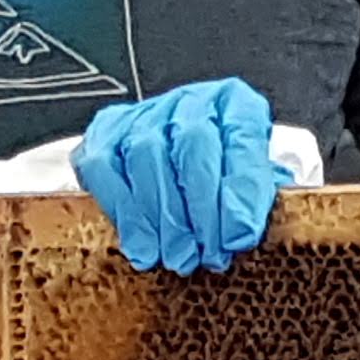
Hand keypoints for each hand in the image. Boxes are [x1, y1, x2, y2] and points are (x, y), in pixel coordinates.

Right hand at [79, 78, 290, 275]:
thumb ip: (255, 199)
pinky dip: (126, 214)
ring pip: (147, 155)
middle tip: (209, 254)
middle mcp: (189, 101)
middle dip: (203, 208)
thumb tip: (244, 232)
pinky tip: (143, 247)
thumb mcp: (251, 183)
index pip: (242, 134)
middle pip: (193, 142)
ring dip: (164, 217)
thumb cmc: (220, 178)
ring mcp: (143, 114)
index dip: (242, 188)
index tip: (241, 234)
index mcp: (234, 103)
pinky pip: (104, 168)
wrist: (174, 162)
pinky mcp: (105, 134)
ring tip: (179, 258)